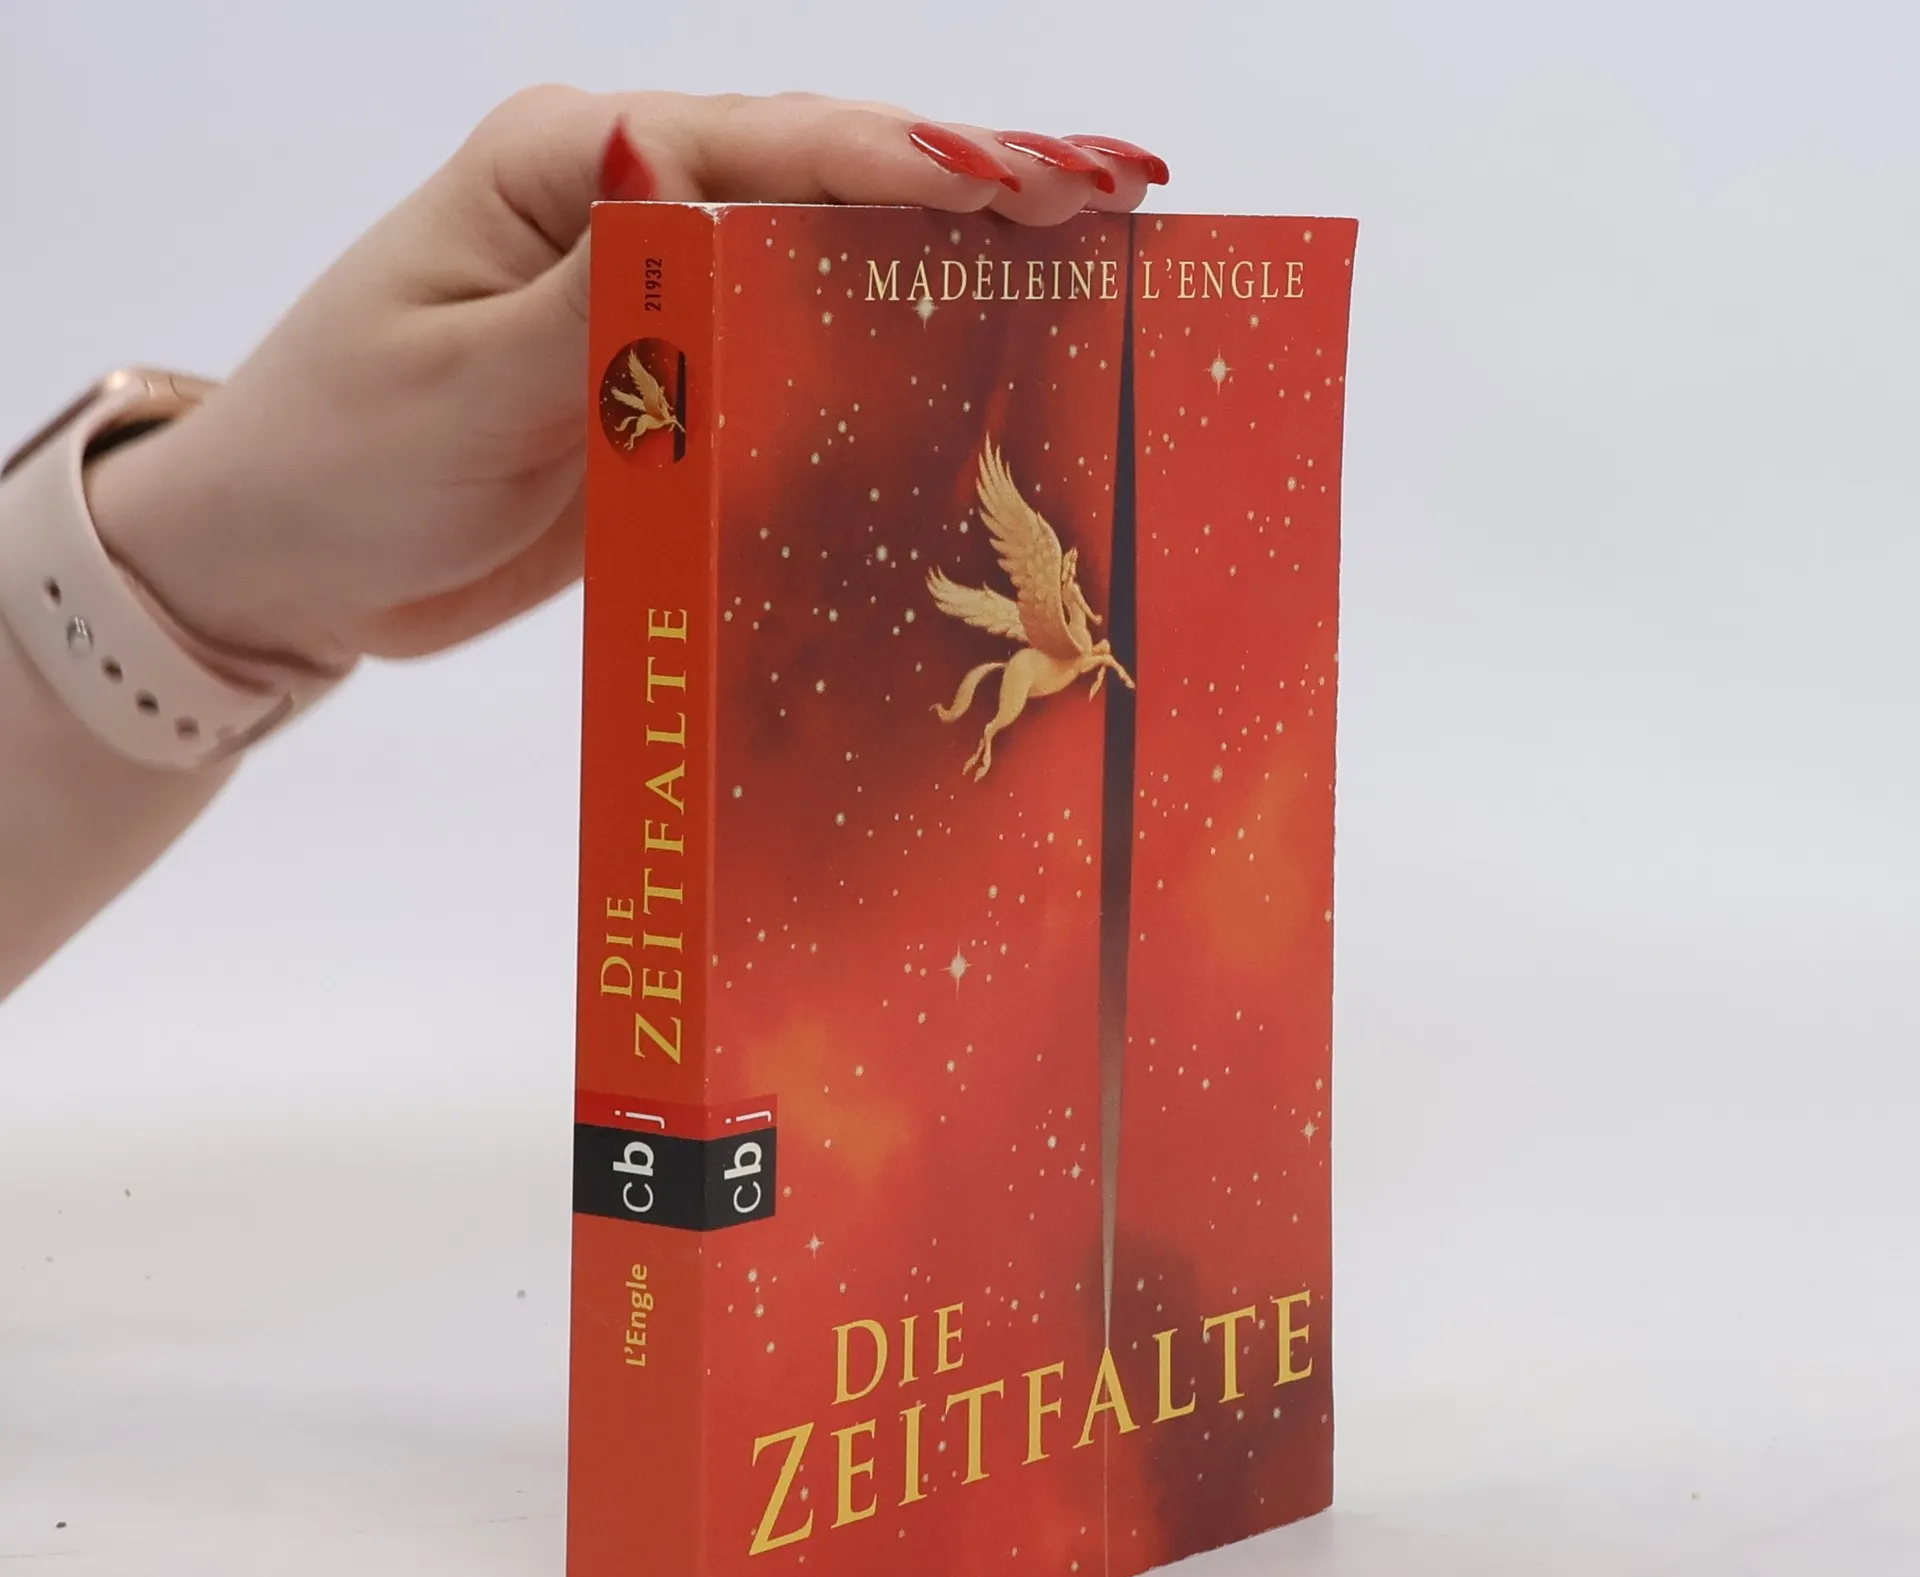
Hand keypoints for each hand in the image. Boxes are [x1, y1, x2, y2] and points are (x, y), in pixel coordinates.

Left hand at [86, 89, 1165, 669]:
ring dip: (947, 274)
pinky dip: (881, 370)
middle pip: (823, 189)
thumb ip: (600, 306)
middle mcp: (624, 214)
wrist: (285, 563)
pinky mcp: (670, 396)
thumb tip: (705, 190)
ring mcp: (654, 307)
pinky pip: (791, 371)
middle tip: (1122, 203)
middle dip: (974, 193)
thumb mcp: (459, 384)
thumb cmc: (338, 461)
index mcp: (566, 168)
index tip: (1038, 188)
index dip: (909, 166)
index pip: (765, 148)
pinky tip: (970, 384)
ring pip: (824, 274)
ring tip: (1091, 271)